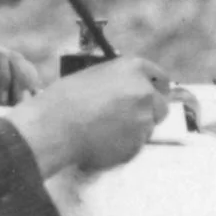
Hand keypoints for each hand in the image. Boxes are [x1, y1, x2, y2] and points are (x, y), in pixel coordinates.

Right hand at [9, 53, 171, 178]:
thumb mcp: (93, 76)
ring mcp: (143, 120)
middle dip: (150, 113)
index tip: (156, 96)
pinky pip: (135, 146)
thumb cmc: (65, 100)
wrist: (54, 128)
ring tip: (104, 131)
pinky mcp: (137, 145)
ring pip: (148, 128)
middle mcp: (144, 92)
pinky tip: (101, 142)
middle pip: (161, 106)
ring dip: (134, 131)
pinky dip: (123, 146)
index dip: (158, 89)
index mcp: (133, 69)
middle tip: (130, 119)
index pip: (161, 78)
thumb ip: (118, 81)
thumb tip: (126, 90)